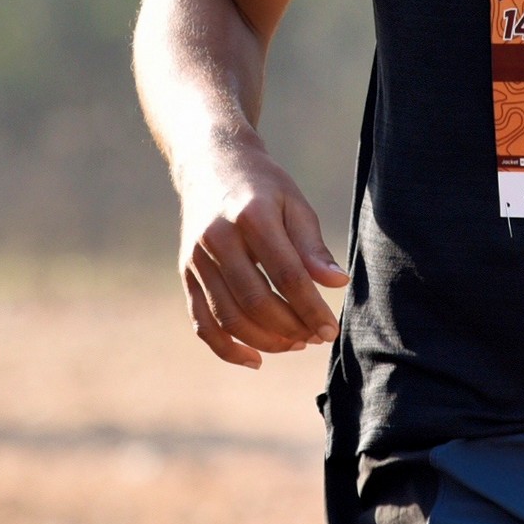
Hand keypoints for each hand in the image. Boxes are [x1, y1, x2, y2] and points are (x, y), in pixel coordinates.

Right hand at [173, 138, 347, 368]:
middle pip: (256, 302)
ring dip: (265, 341)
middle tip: (316, 337)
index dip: (311, 308)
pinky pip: (202, 323)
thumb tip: (337, 284)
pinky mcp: (186, 273)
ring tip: (295, 343)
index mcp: (251, 216)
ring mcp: (196, 258)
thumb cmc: (263, 186)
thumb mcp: (294, 203)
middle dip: (291, 328)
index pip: (286, 275)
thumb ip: (313, 246)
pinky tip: (255, 359)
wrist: (211, 164)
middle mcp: (218, 239)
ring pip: (229, 318)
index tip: (331, 329)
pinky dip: (226, 348)